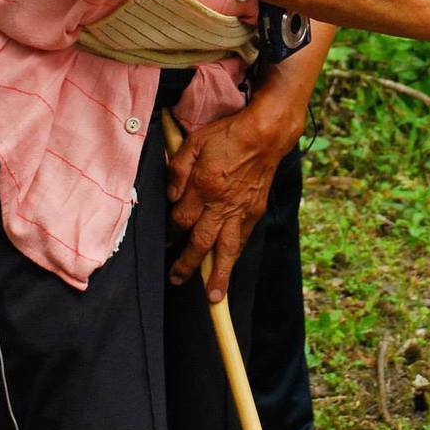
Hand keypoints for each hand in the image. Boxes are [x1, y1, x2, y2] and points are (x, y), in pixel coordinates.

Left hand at [166, 107, 291, 301]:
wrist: (265, 133)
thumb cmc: (228, 134)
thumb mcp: (193, 142)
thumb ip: (177, 170)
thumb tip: (170, 197)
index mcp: (203, 186)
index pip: (180, 220)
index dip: (169, 233)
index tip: (164, 240)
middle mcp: (221, 204)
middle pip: (200, 242)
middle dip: (186, 265)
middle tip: (175, 280)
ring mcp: (240, 210)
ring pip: (226, 248)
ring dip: (218, 274)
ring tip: (213, 296)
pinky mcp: (255, 210)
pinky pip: (243, 238)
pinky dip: (236, 255)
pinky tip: (230, 266)